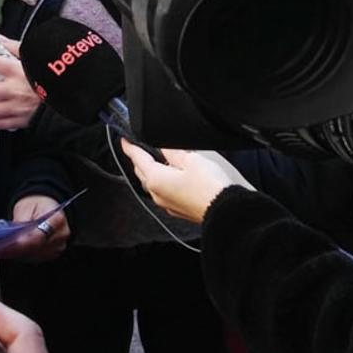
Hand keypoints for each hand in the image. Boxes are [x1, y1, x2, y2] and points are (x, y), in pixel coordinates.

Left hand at [0, 195, 70, 259]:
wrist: (46, 205)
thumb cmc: (37, 204)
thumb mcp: (25, 207)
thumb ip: (19, 222)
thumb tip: (10, 237)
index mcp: (56, 220)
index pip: (35, 238)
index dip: (16, 245)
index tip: (0, 248)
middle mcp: (61, 235)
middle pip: (34, 250)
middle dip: (12, 251)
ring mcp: (58, 246)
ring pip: (33, 256)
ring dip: (16, 255)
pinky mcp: (53, 253)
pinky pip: (35, 258)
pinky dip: (22, 256)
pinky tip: (10, 252)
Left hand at [120, 141, 248, 222]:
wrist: (226, 211)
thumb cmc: (210, 187)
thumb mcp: (191, 159)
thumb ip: (173, 150)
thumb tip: (163, 146)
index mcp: (156, 179)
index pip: (138, 159)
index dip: (130, 147)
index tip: (125, 141)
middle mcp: (158, 194)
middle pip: (142, 173)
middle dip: (139, 160)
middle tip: (138, 149)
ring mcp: (168, 204)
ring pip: (152, 185)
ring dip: (151, 172)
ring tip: (155, 161)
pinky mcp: (179, 210)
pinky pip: (164, 193)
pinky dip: (163, 183)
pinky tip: (172, 178)